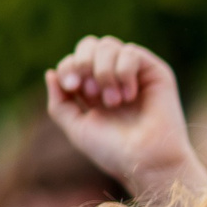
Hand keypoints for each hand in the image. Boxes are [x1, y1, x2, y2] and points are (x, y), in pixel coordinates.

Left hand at [46, 35, 206, 202]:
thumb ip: (59, 102)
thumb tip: (50, 72)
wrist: (146, 161)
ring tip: (113, 101)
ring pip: (109, 45)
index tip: (72, 88)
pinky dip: (123, 71)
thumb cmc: (114, 151)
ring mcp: (136, 74)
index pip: (75, 60)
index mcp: (95, 91)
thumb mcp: (76, 127)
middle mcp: (115, 79)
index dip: (68, 67)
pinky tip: (129, 95)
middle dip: (83, 62)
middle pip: (90, 45)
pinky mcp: (156, 73)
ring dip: (104, 71)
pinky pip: (131, 53)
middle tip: (89, 90)